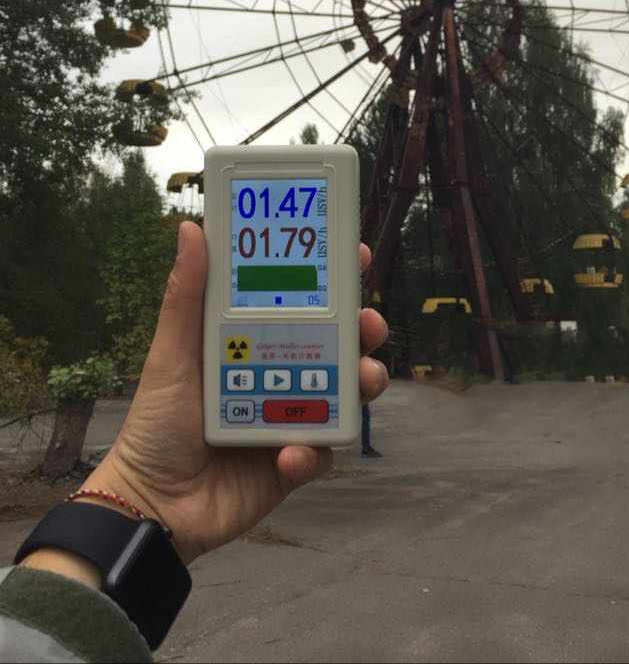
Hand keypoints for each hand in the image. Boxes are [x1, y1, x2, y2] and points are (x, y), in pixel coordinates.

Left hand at [83, 221, 388, 562]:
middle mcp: (281, 372)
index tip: (356, 255)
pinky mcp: (296, 459)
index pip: (303, 301)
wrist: (154, 505)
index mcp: (254, 341)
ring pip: (346, 392)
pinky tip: (290, 451)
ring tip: (360, 381)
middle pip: (339, 342)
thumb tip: (190, 229)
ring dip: (361, 383)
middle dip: (363, 329)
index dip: (335, 278)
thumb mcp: (171, 355)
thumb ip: (186, 296)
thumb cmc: (156, 424)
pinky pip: (323, 449)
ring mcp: (291, 415)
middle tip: (367, 323)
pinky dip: (313, 450)